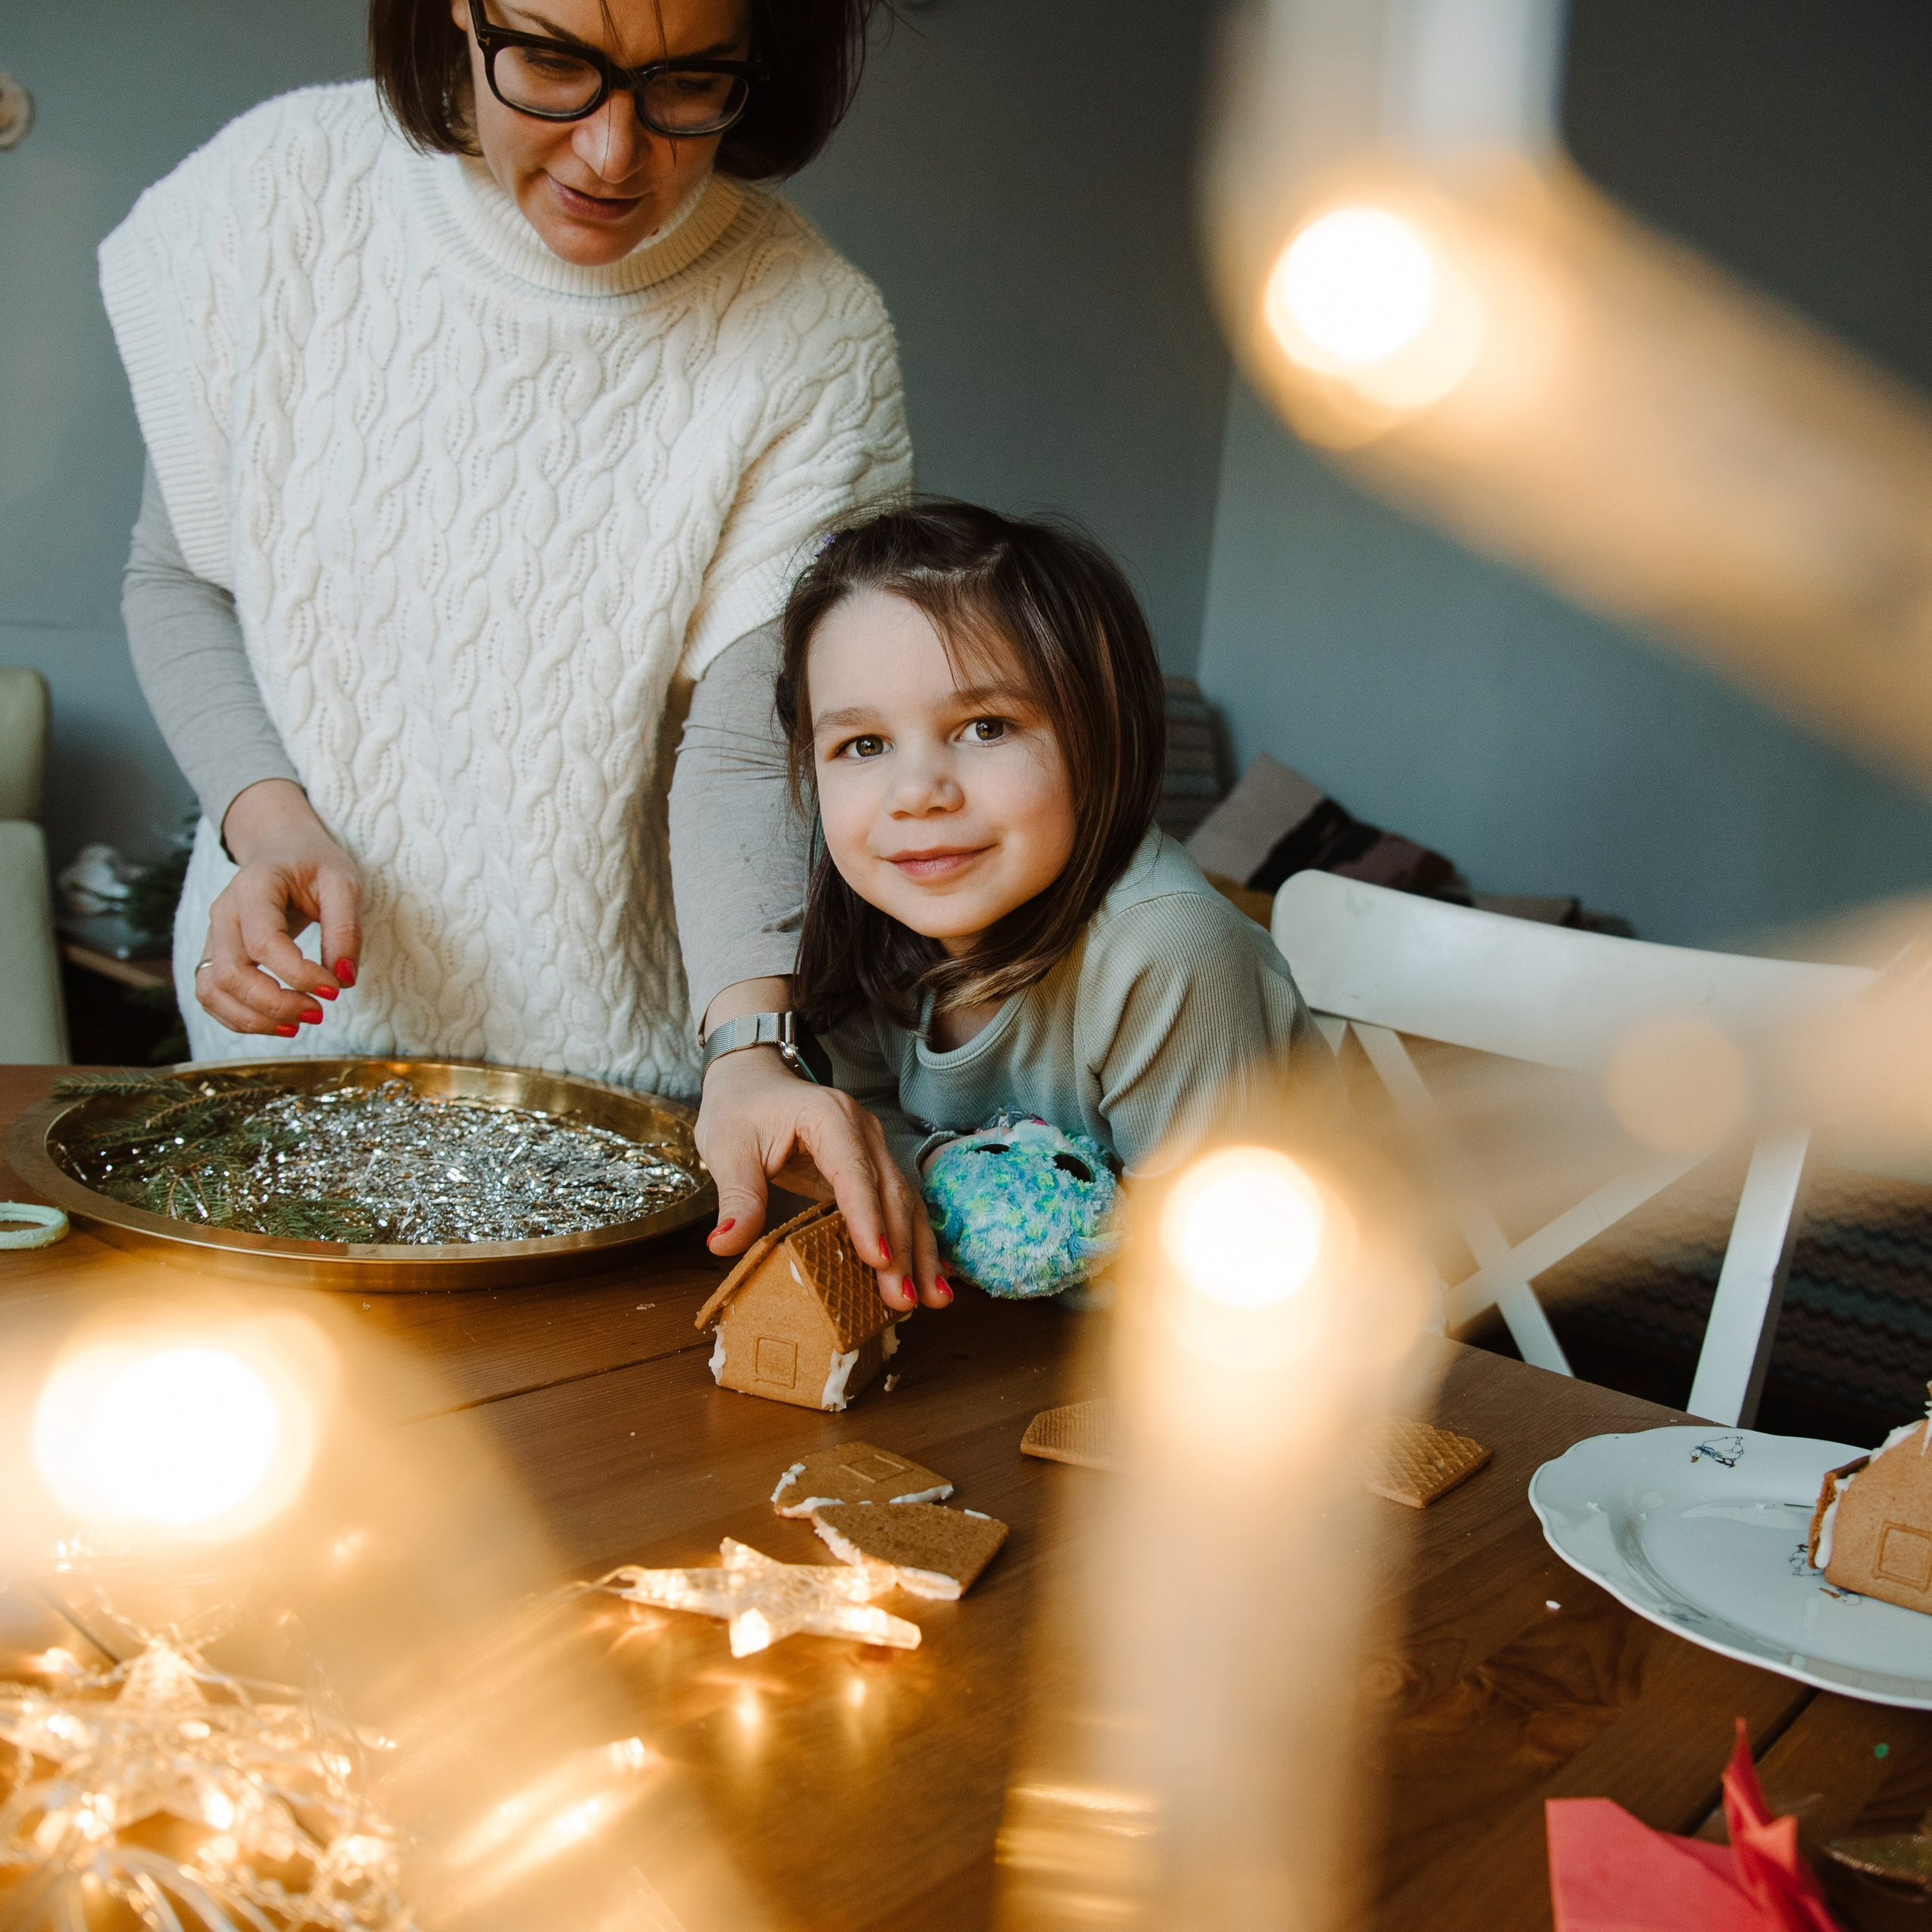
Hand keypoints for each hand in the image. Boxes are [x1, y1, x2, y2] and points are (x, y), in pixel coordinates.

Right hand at [195, 779, 362, 1035]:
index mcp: (253, 888)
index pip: (264, 943)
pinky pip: (211, 995)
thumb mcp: (343, 883)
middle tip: (318, 1013)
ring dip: (254, 1019)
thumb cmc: (313, 864)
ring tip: (299, 1025)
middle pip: (231, 974)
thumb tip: (345, 979)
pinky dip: (239, 1018)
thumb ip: (346, 929)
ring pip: (213, 990)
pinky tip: (277, 1023)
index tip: (335, 989)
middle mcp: (223, 913)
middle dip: (275, 1004)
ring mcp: (213, 936)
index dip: (298, 974)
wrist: (280, 847)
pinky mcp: (215, 954)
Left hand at [695, 1044, 947, 1314]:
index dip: (867, 1217)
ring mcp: (873, 1149)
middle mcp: (862, 1131)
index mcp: (827, 1116)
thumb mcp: (727, 1150)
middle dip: (900, 1248)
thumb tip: (724, 1244)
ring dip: (919, 1252)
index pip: (853, 1171)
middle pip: (890, 1192)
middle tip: (901, 1299)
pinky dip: (914, 1243)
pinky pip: (899, 1207)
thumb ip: (736, 1197)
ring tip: (932, 1299)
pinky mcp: (873, 1170)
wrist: (752, 1080)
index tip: (878, 1260)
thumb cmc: (739, 1110)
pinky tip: (929, 1278)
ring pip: (906, 1203)